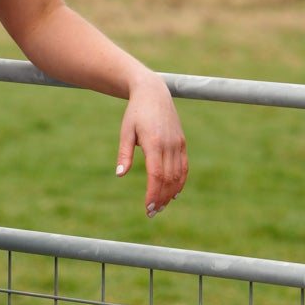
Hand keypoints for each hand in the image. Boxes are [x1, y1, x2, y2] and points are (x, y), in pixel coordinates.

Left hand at [116, 78, 188, 217]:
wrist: (154, 92)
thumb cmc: (135, 113)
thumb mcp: (126, 131)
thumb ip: (124, 154)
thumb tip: (120, 175)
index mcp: (154, 143)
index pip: (156, 175)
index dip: (153, 193)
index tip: (147, 207)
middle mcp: (169, 145)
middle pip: (168, 179)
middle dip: (161, 198)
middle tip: (152, 212)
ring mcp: (178, 144)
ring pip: (178, 175)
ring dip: (171, 193)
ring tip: (162, 206)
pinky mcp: (182, 142)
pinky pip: (184, 167)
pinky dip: (180, 182)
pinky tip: (174, 194)